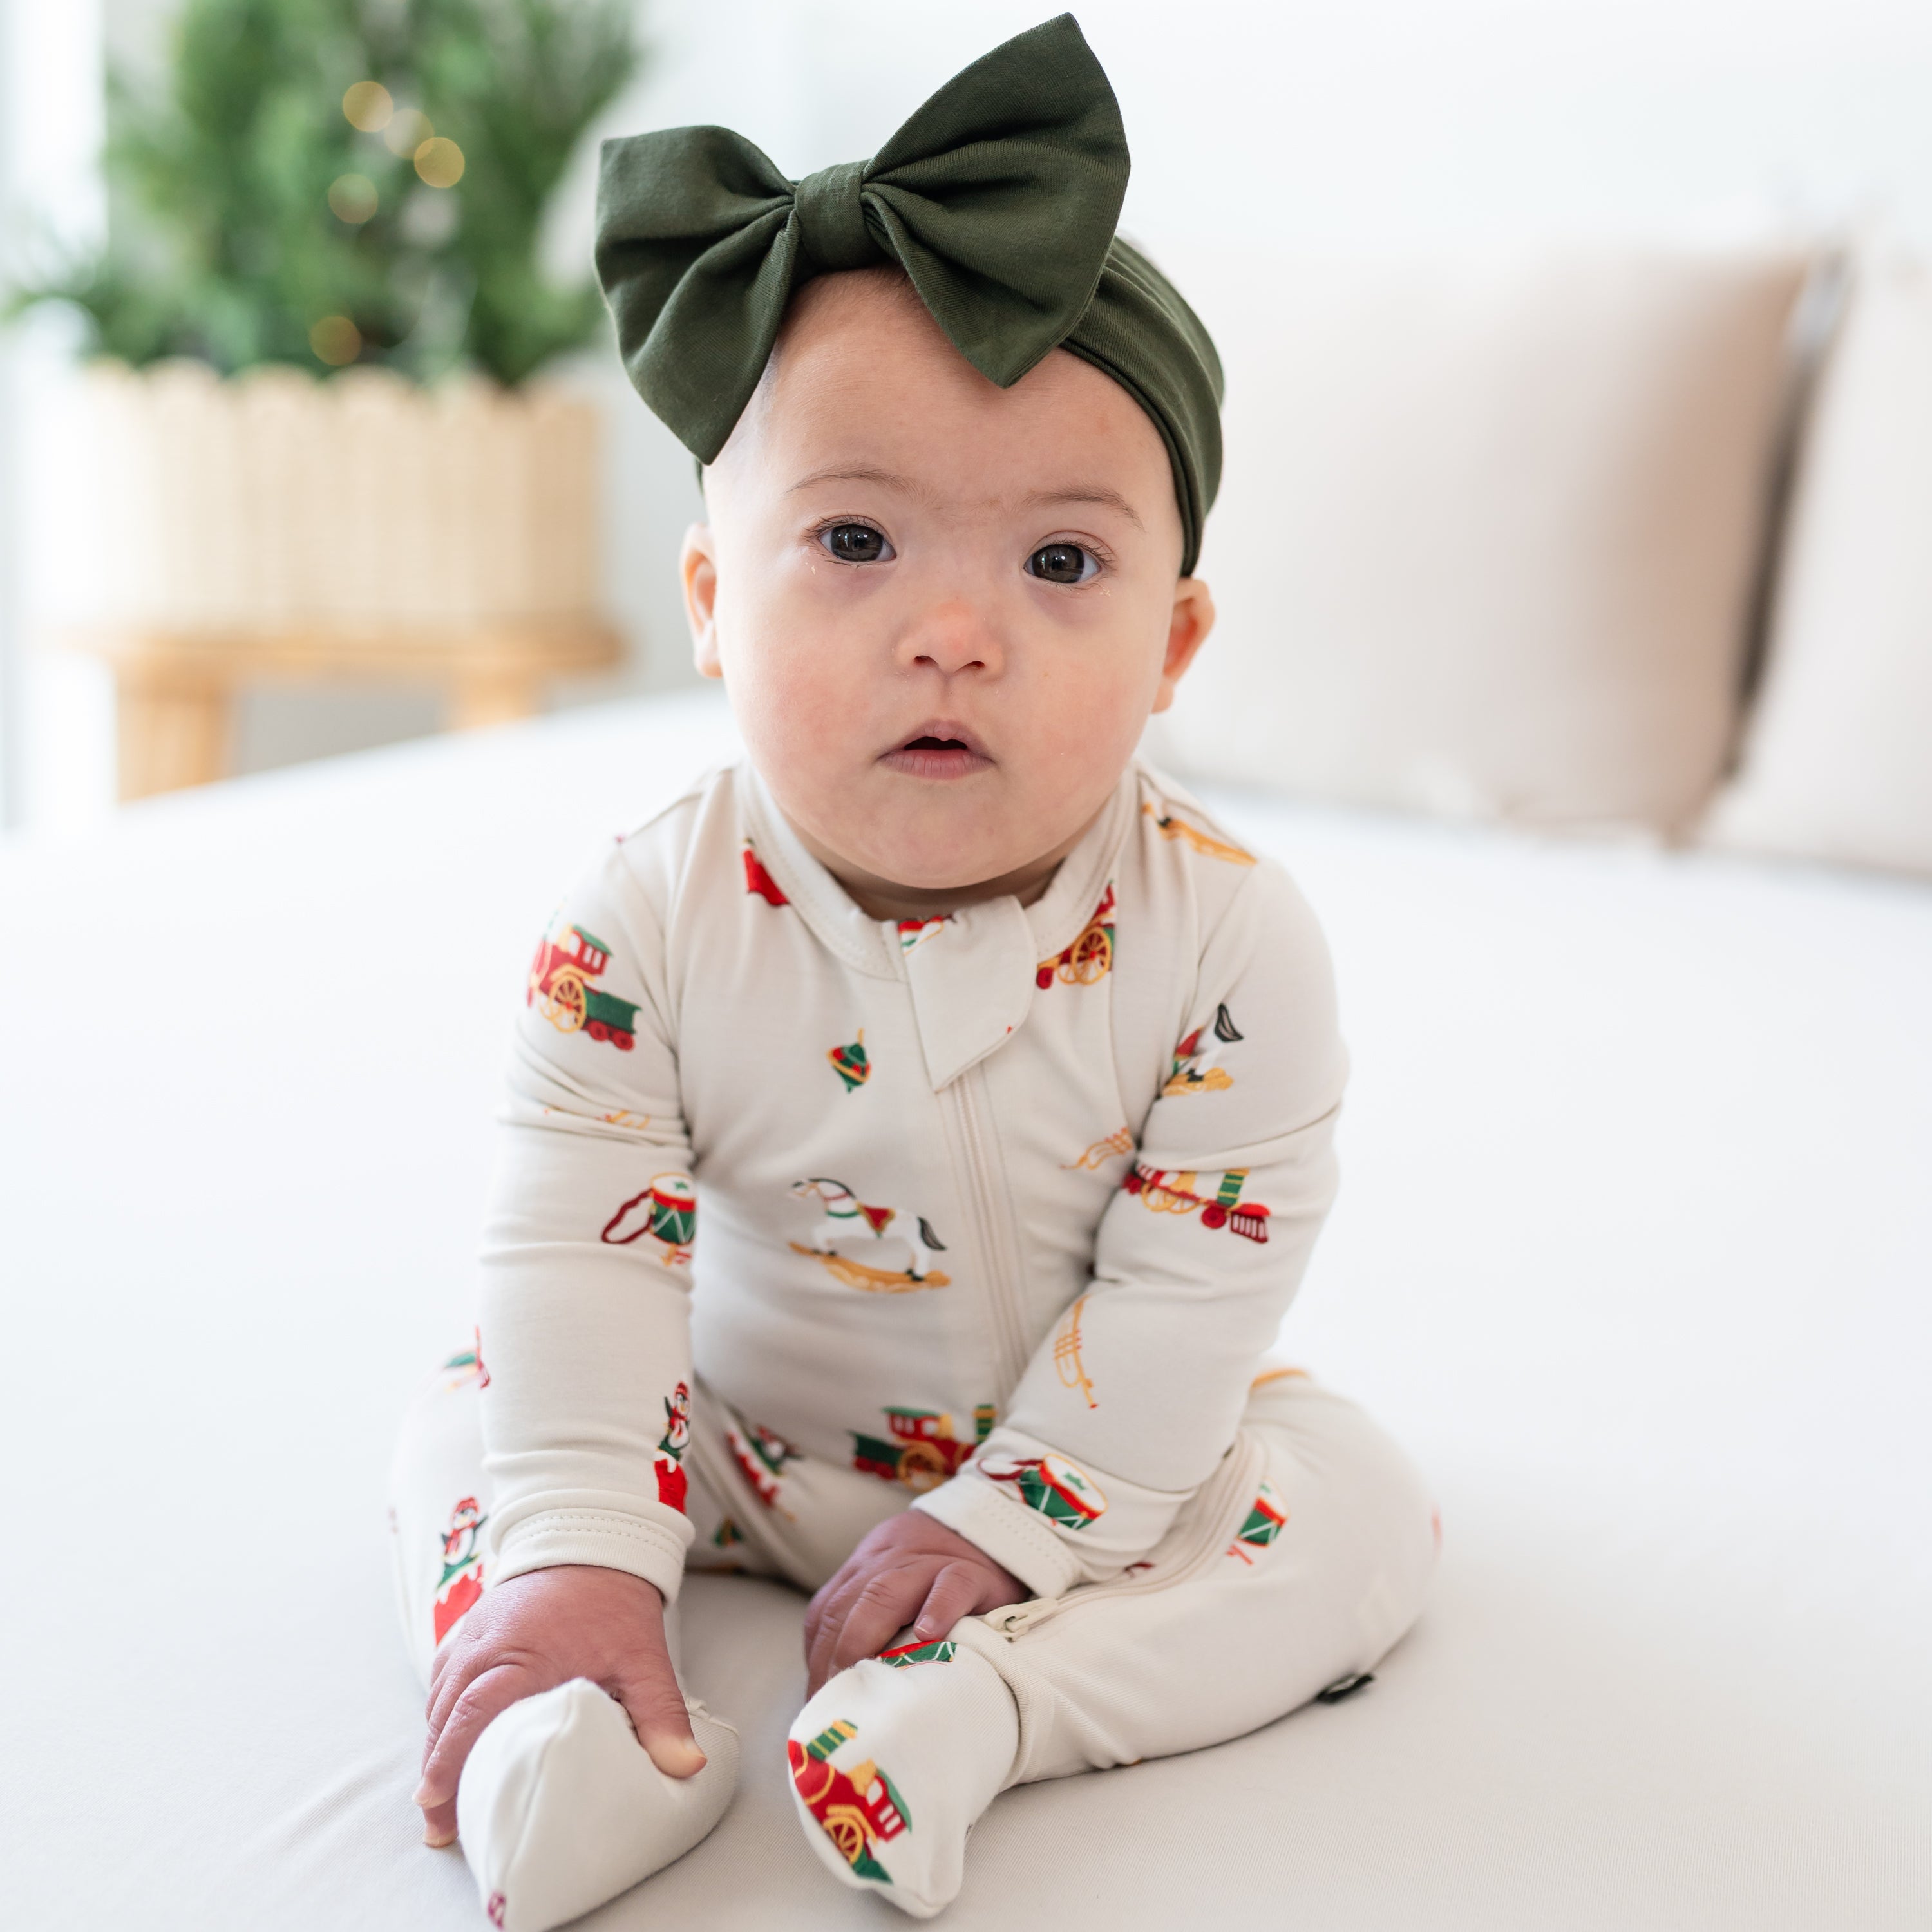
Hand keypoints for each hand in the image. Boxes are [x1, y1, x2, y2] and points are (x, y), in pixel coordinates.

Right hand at [416, 1565, 701, 1847]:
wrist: (595, 1539)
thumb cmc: (615, 1602)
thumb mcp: (645, 1658)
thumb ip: (662, 1715)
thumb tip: (687, 1766)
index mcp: (522, 1656)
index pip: (475, 1713)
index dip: (451, 1760)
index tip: (439, 1806)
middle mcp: (485, 1646)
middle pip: (446, 1716)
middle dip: (437, 1774)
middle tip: (439, 1826)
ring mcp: (471, 1636)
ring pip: (439, 1700)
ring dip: (435, 1747)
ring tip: (439, 1799)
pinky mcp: (468, 1629)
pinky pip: (441, 1677)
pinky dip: (439, 1713)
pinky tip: (444, 1743)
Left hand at [803, 1511, 1026, 1694]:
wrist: (990, 1535)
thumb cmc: (937, 1588)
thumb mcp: (895, 1601)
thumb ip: (865, 1630)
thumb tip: (837, 1697)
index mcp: (861, 1575)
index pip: (824, 1618)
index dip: (816, 1664)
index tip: (817, 1706)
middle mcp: (885, 1566)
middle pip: (844, 1606)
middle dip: (833, 1657)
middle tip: (836, 1702)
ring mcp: (926, 1566)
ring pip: (884, 1592)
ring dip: (866, 1635)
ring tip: (867, 1677)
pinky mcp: (970, 1572)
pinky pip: (950, 1585)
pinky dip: (938, 1607)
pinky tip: (930, 1634)